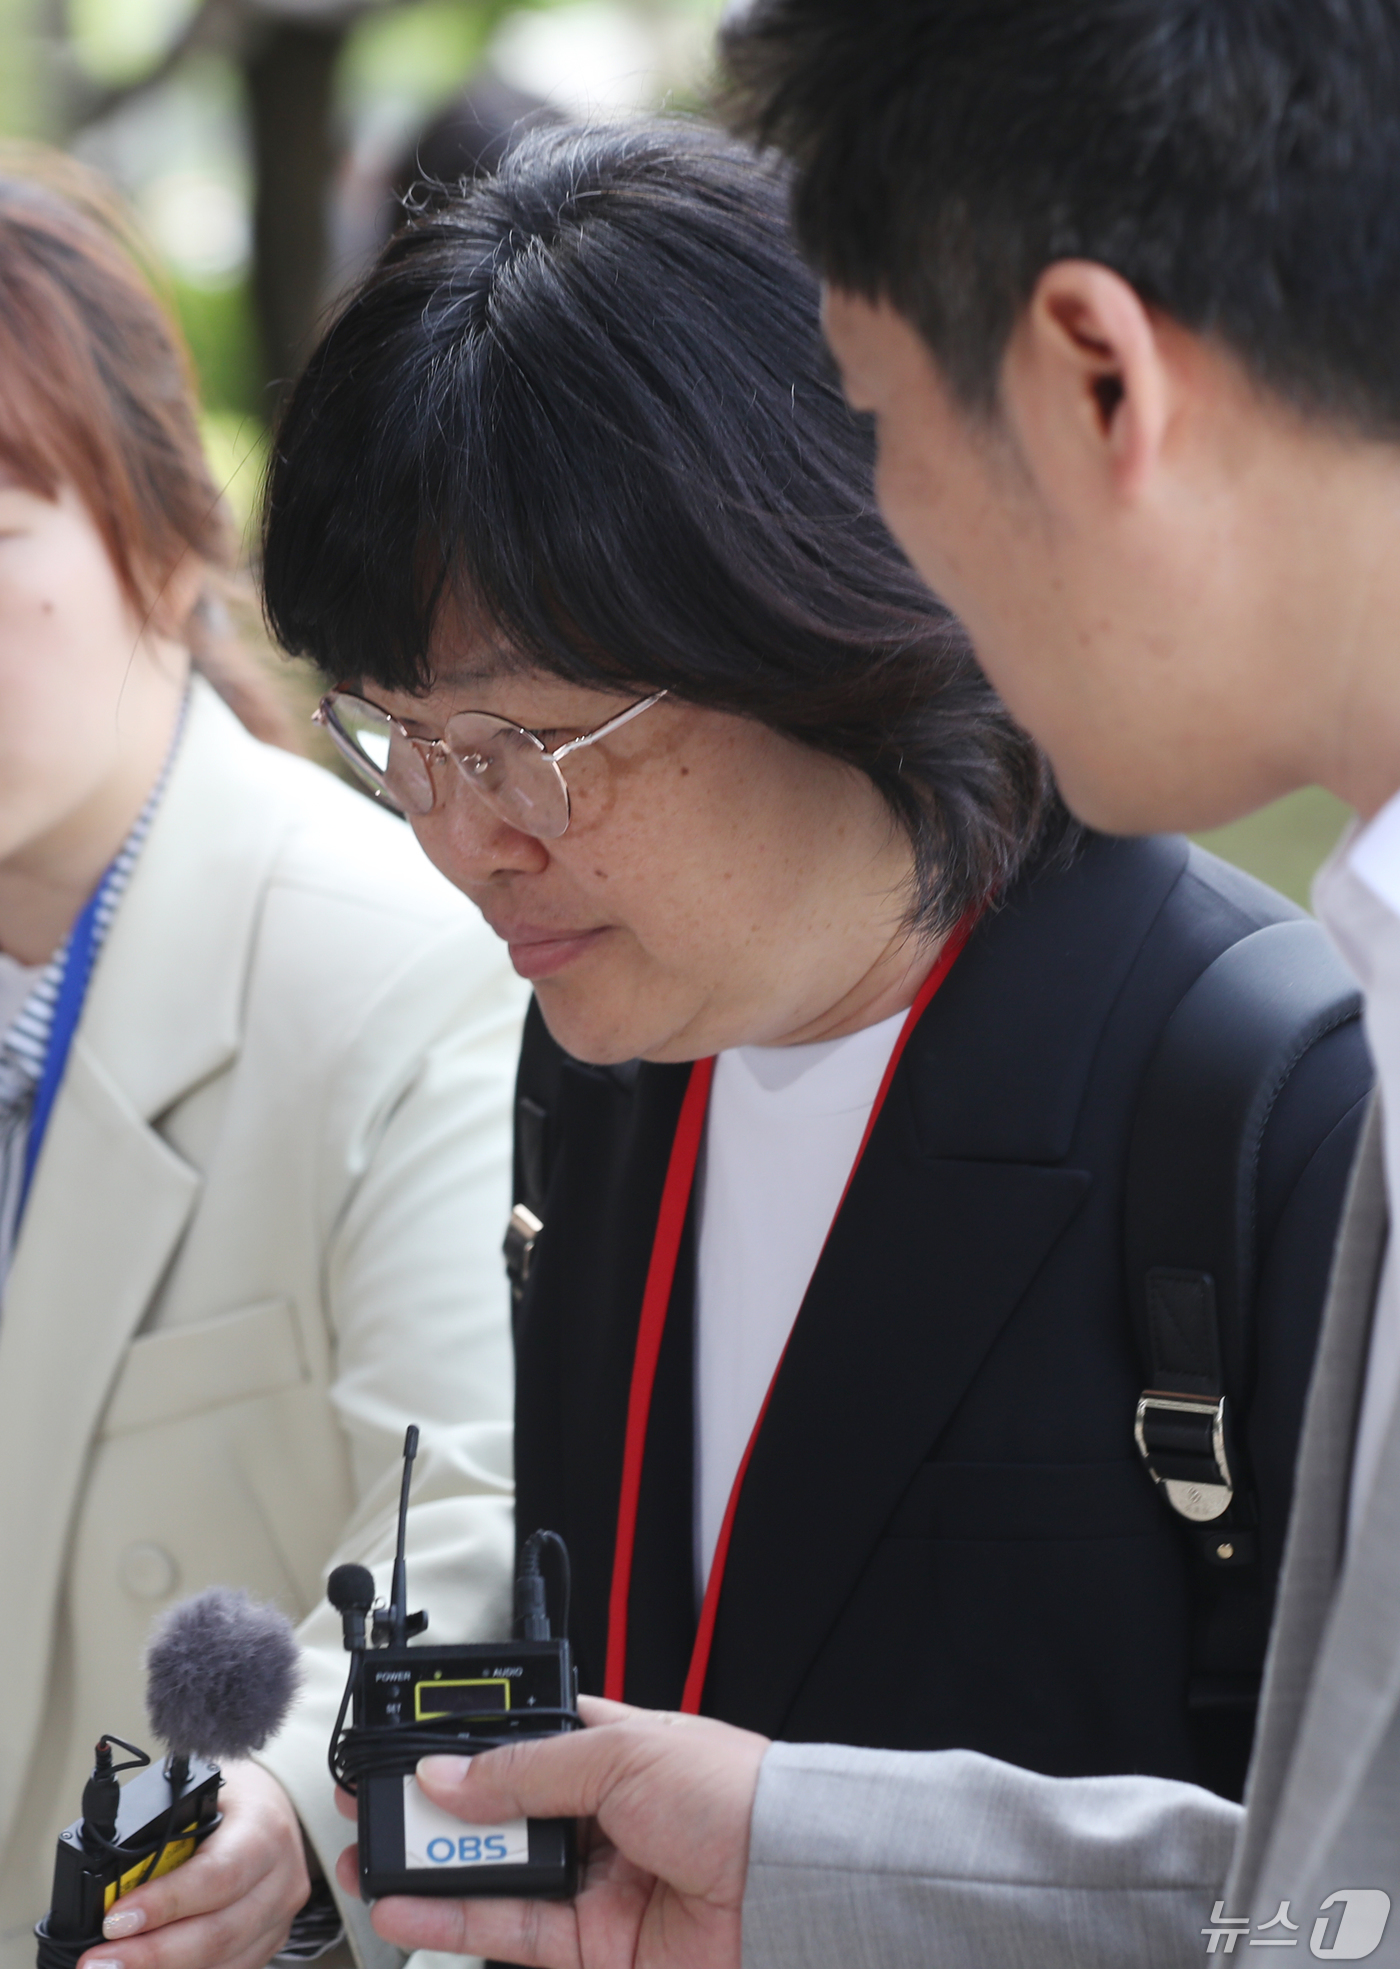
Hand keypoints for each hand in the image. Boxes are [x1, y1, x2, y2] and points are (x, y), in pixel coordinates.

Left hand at [79, 1761, 311, 1968]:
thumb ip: (163, 1835)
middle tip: (98, 1963)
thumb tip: (107, 1883)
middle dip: (152, 1955)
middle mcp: (280, 1879)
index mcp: (264, 1830)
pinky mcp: (269, 1943)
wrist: (273, 1811)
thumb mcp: (199, 1797)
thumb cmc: (230, 1801)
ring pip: (221, 1963)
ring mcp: (279, 1917)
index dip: (165, 1903)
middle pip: (218, 1934)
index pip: (217, 1876)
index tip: (115, 1922)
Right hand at [335, 1695, 767, 1968]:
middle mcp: (600, 1814)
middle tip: (372, 1803)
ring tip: (372, 1855)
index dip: (465, 1747)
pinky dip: (452, 1918)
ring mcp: (595, 1882)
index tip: (409, 1748)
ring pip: (494, 1874)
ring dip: (430, 1867)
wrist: (793, 1884)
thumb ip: (526, 1769)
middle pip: (498, 1811)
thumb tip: (447, 1772)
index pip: (522, 1740)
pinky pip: (508, 1931)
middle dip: (434, 1810)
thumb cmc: (736, 1796)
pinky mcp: (592, 1947)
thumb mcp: (622, 1754)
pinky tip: (406, 1903)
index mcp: (613, 1747)